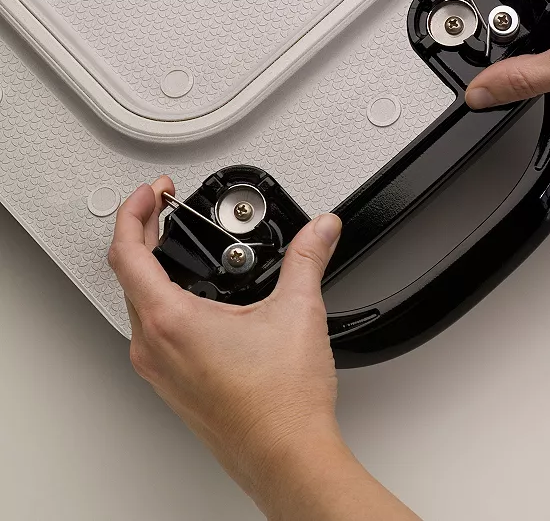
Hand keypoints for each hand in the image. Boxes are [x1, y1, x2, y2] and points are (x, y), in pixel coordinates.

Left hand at [109, 179, 420, 519]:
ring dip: (151, 270)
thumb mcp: (297, 311)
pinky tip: (197, 300)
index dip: (135, 212)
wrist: (287, 456)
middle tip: (165, 212)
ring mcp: (161, 370)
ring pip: (138, 305)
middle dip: (144, 235)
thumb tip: (321, 229)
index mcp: (172, 322)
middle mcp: (155, 347)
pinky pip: (153, 332)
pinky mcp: (174, 385)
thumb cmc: (281, 403)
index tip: (151, 194)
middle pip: (128, 276)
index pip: (127, 253)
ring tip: (179, 250)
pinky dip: (164, 301)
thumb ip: (308, 258)